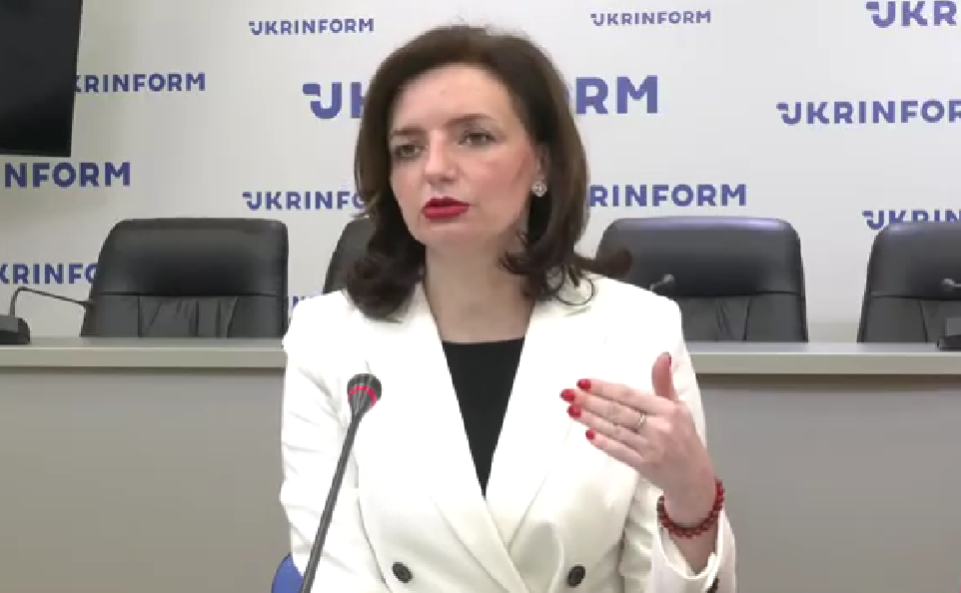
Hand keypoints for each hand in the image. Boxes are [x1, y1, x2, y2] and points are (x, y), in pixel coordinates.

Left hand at [562, 353, 716, 522]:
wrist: (694, 478)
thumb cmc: (684, 439)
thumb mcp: (679, 408)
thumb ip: (664, 383)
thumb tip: (662, 356)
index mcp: (667, 410)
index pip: (629, 395)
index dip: (605, 388)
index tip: (583, 381)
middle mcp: (659, 427)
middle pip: (618, 411)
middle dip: (590, 401)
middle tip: (567, 393)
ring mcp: (650, 448)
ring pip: (615, 430)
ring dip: (590, 419)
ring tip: (571, 410)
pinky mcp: (643, 466)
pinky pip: (619, 451)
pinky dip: (603, 442)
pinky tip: (587, 433)